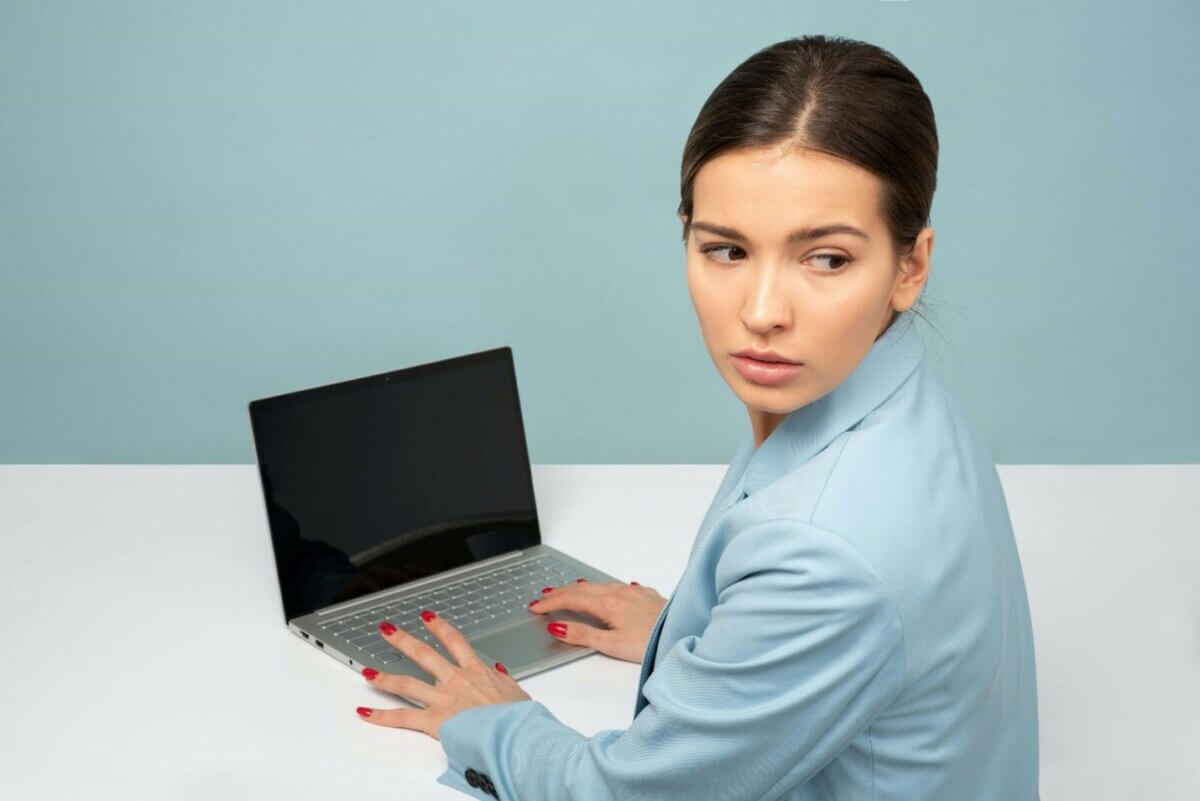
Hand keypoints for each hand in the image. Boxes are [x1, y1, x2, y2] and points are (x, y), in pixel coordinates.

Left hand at [355, 612, 530, 739]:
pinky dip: (381, 716)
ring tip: (367, 672)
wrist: (513, 732)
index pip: (454, 641)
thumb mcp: (516, 692)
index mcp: (476, 672)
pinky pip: (402, 717)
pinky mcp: (434, 720)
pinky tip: (365, 713)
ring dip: (384, 677)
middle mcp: (456, 680)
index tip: (427, 617)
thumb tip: (498, 671)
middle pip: (424, 654)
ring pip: (407, 683)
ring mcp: (442, 699)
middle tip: (388, 630)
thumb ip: (503, 680)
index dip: (439, 626)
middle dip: (403, 640)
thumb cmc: (518, 717)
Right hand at [529, 579, 666, 663]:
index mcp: (609, 604)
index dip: (550, 603)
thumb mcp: (612, 645)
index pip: (571, 599)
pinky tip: (606, 590)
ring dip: (580, 588)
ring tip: (567, 591)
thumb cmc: (652, 643)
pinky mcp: (647, 596)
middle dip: (560, 592)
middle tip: (543, 596)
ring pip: (600, 585)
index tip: (535, 607)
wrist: (684, 634)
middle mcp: (620, 593)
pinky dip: (603, 588)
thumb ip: (583, 635)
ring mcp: (634, 593)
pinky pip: (618, 586)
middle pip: (582, 588)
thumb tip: (557, 627)